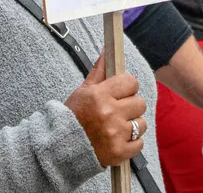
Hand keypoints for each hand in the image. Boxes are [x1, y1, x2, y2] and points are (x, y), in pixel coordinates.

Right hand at [65, 52, 146, 166]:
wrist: (62, 148)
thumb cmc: (73, 116)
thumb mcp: (83, 91)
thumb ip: (99, 72)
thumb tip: (107, 50)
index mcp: (100, 95)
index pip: (131, 82)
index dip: (127, 87)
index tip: (121, 92)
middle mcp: (110, 113)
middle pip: (140, 103)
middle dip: (130, 106)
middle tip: (118, 111)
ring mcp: (116, 134)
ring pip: (141, 124)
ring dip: (132, 125)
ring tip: (116, 127)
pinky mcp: (120, 152)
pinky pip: (139, 144)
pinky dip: (131, 143)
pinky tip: (117, 140)